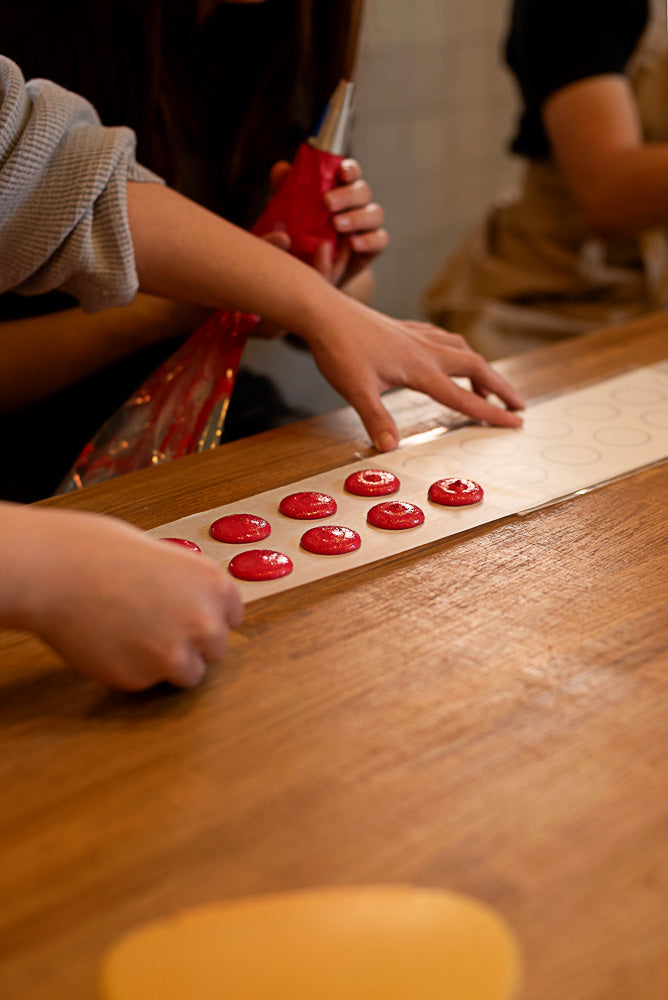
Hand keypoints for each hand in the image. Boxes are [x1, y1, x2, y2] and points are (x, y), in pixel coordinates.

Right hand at [10, 508, 242, 690]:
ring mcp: (175, 655)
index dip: (209, 617)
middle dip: (193, 643)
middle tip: (159, 627)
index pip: (233, 617)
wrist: (61, 572)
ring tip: (136, 636)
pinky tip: (113, 643)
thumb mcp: (167, 557)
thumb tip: (201, 609)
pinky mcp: (143, 679)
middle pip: (216, 649)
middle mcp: (205, 623)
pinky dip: (135, 669)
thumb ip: (190, 588)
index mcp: (214, 585)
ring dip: (169, 663)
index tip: (191, 616)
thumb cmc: (106, 553)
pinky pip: (149, 682)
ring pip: (189, 674)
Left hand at [269, 158, 387, 286]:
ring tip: (336, 225)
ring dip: (357, 217)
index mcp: (338, 189)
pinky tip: (352, 244)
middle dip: (347, 194)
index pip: (350, 172)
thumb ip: (282, 193)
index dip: (349, 169)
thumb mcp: (283, 216)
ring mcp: (366, 226)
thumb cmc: (295, 240)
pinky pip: (380, 240)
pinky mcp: (372, 248)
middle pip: (363, 191)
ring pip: (375, 213)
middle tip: (327, 203)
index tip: (340, 171)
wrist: (307, 277)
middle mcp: (356, 204)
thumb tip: (282, 169)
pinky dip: (368, 240)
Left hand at [297, 296, 524, 450]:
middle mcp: (425, 350)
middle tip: (519, 405)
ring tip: (486, 385)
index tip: (516, 423)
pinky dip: (456, 349)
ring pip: (461, 350)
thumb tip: (390, 448)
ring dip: (480, 368)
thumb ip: (376, 419)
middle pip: (476, 367)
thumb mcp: (355, 390)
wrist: (323, 311)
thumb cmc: (338, 349)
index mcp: (419, 369)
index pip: (463, 397)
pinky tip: (450, 353)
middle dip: (500, 387)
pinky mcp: (404, 329)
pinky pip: (442, 338)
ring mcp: (416, 336)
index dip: (491, 413)